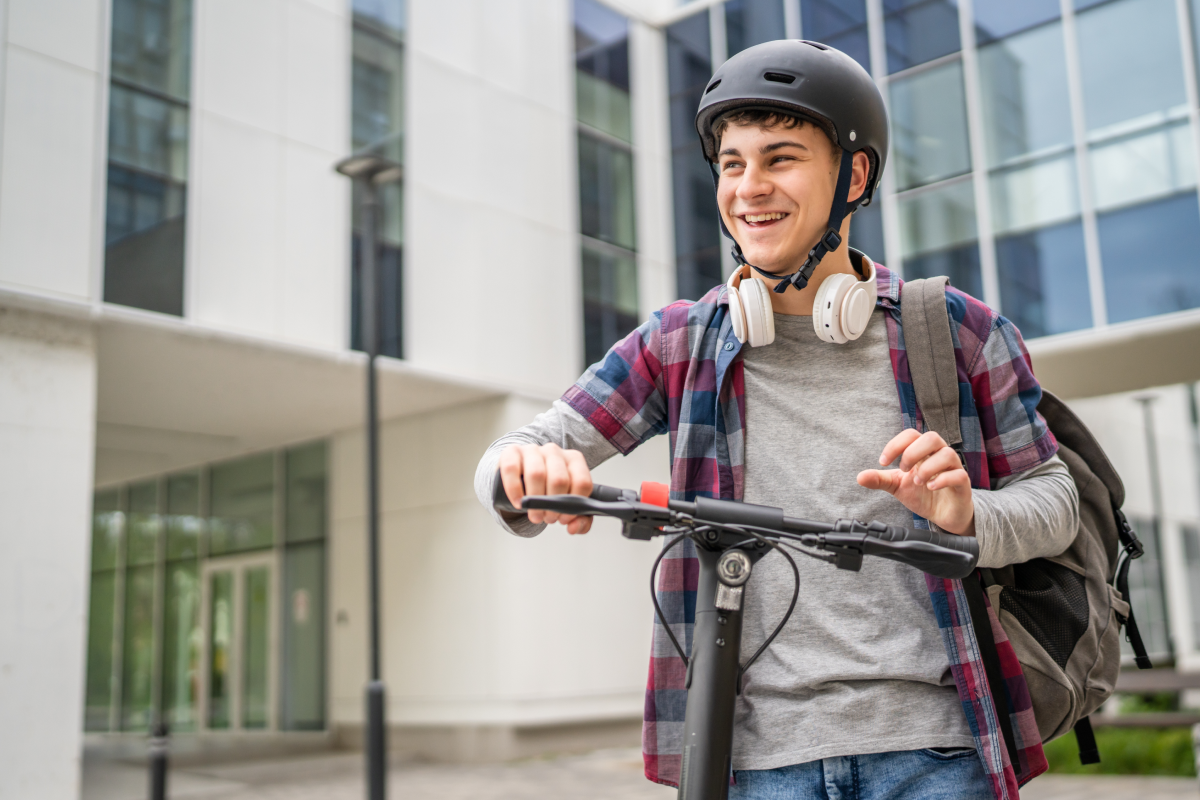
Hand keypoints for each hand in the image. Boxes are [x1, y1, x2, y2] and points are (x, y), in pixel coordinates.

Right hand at [497, 443, 593, 533]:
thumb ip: (579, 520)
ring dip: (535, 502)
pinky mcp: (511, 453)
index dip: (574, 506)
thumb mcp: (566, 504)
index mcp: (574, 460)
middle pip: (559, 479)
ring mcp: (533, 450)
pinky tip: (518, 503)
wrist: (521, 477)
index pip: (582, 482)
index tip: (565, 518)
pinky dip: (514, 491)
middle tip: (548, 518)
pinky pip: (512, 469)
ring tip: (535, 515)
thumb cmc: (547, 489)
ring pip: (537, 474)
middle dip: (553, 506)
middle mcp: (555, 452)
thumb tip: (574, 527)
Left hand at [856, 429, 974, 535]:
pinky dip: (942, 480)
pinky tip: (930, 488)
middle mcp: (939, 455)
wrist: (943, 516)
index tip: (883, 462)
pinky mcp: (962, 484)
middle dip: (912, 452)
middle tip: (903, 470)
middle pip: (932, 437)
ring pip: (947, 453)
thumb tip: (859, 477)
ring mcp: (953, 468)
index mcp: (923, 452)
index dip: (895, 444)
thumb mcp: (897, 486)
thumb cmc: (923, 495)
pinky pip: (958, 474)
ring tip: (917, 482)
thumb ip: (880, 480)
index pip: (911, 434)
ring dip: (927, 467)